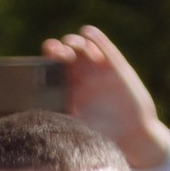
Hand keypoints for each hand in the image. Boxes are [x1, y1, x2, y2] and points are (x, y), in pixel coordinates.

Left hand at [43, 26, 169, 169]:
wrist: (133, 137)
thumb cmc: (104, 136)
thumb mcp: (78, 127)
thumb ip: (60, 117)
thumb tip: (36, 112)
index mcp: (70, 90)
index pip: (55, 68)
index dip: (49, 57)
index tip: (46, 55)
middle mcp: (84, 78)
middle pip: (68, 54)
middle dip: (60, 47)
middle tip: (57, 50)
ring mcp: (100, 72)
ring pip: (84, 48)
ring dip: (76, 42)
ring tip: (72, 45)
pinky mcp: (118, 69)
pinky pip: (106, 50)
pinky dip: (97, 39)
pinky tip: (88, 33)